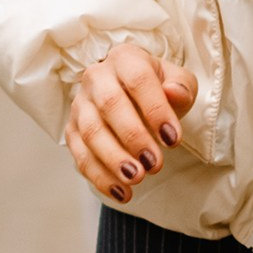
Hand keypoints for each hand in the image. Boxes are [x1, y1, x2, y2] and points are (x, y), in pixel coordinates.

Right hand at [64, 41, 197, 202]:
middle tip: (155, 165)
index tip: (173, 140)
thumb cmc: (159, 89)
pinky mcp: (71, 129)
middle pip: (110, 105)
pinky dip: (99, 177)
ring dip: (113, 159)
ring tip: (137, 179)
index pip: (138, 80)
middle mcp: (97, 77)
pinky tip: (122, 193)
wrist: (133, 96)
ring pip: (90, 132)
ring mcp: (81, 104)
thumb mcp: (178, 82)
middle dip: (133, 137)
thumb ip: (181, 87)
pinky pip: (80, 155)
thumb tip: (175, 94)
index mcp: (125, 59)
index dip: (156, 110)